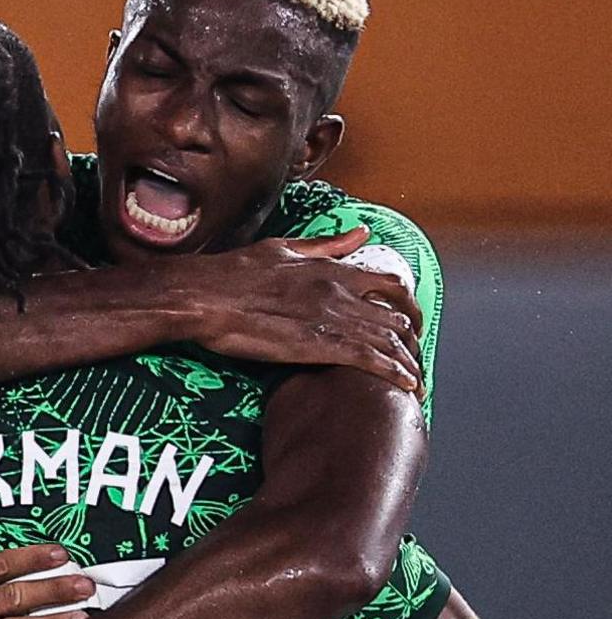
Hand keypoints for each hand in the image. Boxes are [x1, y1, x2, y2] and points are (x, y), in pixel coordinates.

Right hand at [170, 225, 424, 392]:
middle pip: (398, 317)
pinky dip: (394, 373)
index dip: (408, 306)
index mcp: (332, 270)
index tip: (409, 322)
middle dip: (414, 341)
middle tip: (414, 357)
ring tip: (416, 380)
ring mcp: (332, 319)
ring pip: (390, 340)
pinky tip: (406, 385)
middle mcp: (341, 292)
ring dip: (409, 362)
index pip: (391, 285)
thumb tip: (361, 233)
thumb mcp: (284, 249)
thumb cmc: (233, 274)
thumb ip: (326, 246)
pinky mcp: (318, 345)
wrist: (203, 296)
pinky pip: (370, 360)